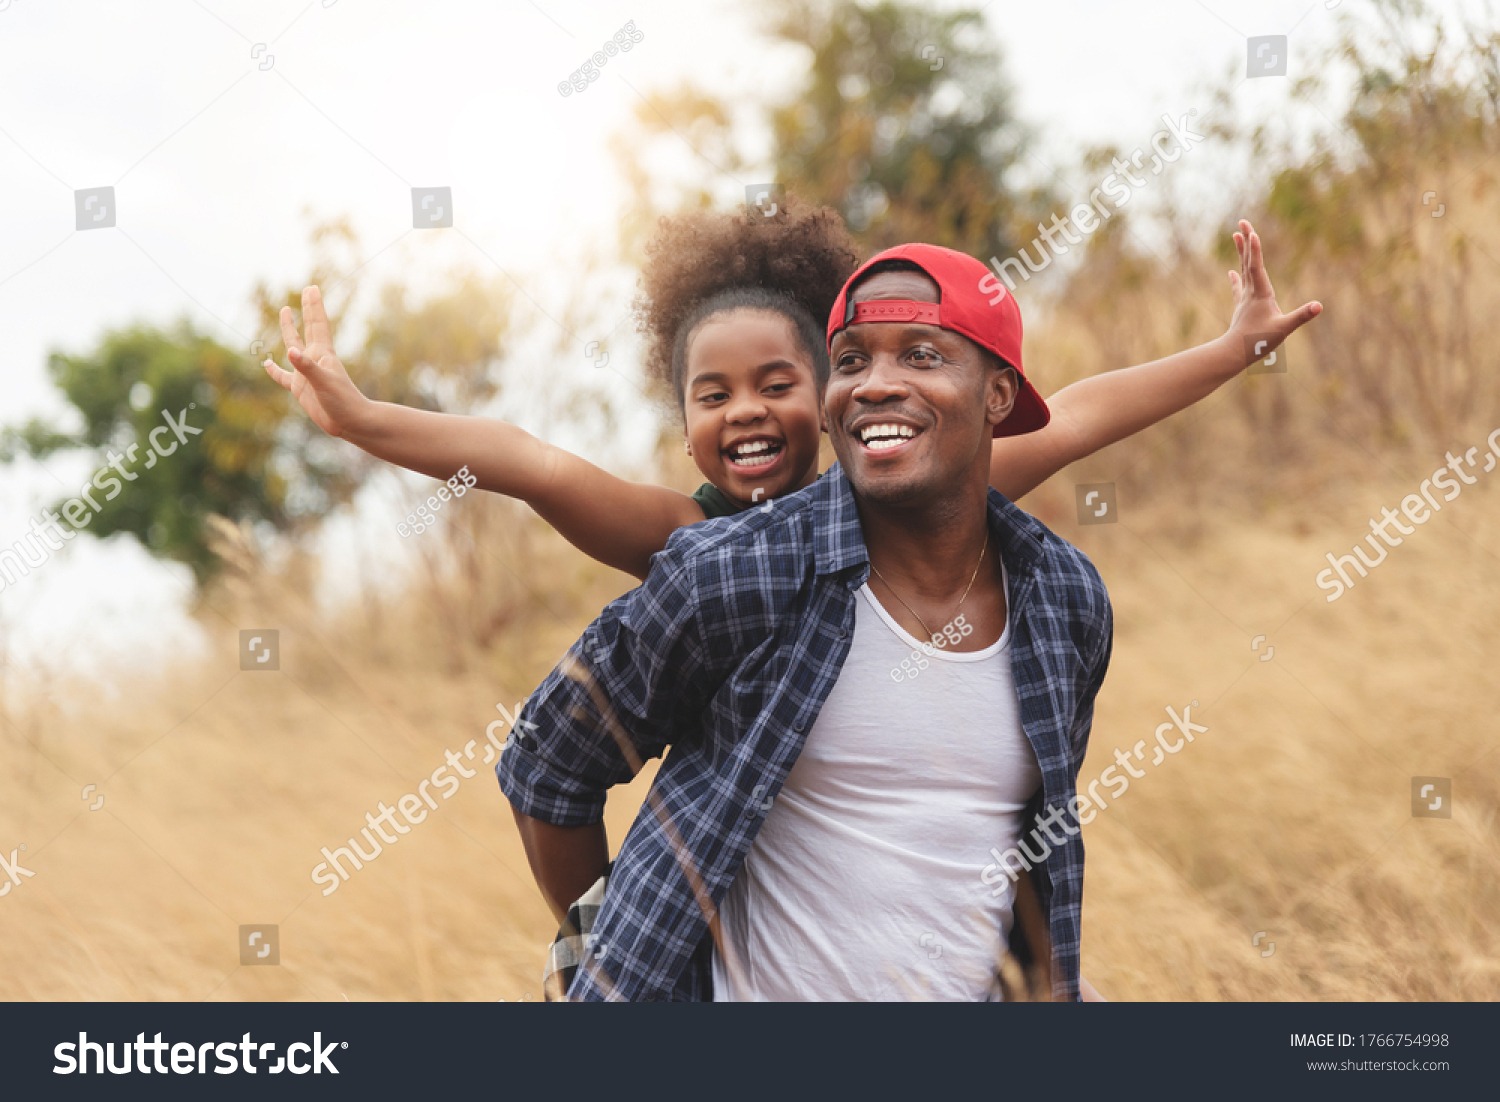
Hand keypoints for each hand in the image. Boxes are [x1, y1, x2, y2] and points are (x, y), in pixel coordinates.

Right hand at [261, 285, 368, 438]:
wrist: (350, 423)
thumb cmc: (343, 402)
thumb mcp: (324, 383)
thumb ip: (307, 368)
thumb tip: (290, 351)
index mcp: (323, 354)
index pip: (317, 324)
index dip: (314, 306)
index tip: (311, 288)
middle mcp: (314, 360)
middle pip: (308, 328)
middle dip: (307, 309)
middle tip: (307, 290)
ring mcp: (306, 373)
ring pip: (294, 346)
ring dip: (289, 330)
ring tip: (284, 312)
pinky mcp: (300, 389)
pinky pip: (283, 376)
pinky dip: (274, 371)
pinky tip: (267, 364)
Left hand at [1226, 219, 1321, 367]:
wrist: (1234, 354)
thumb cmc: (1258, 342)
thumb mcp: (1283, 329)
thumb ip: (1301, 316)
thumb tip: (1319, 306)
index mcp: (1261, 294)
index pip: (1256, 267)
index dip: (1254, 250)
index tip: (1250, 231)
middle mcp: (1251, 293)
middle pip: (1247, 262)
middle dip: (1246, 241)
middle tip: (1242, 222)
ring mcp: (1245, 299)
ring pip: (1243, 270)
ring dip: (1242, 252)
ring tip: (1236, 235)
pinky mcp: (1242, 308)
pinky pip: (1239, 289)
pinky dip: (1236, 278)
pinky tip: (1230, 271)